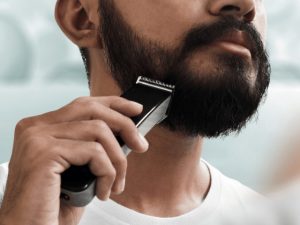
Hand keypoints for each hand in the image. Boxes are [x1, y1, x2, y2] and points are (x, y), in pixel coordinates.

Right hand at [0, 96, 148, 224]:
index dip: (113, 103)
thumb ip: (92, 145)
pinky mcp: (44, 153)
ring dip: (117, 160)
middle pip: (92, 110)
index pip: (83, 104)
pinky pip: (94, 152)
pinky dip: (107, 173)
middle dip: (124, 125)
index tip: (135, 109)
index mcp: (41, 127)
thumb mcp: (77, 168)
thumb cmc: (53, 205)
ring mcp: (37, 138)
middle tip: (140, 145)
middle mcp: (35, 127)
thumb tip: (125, 134)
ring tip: (115, 184)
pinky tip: (102, 191)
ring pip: (98, 131)